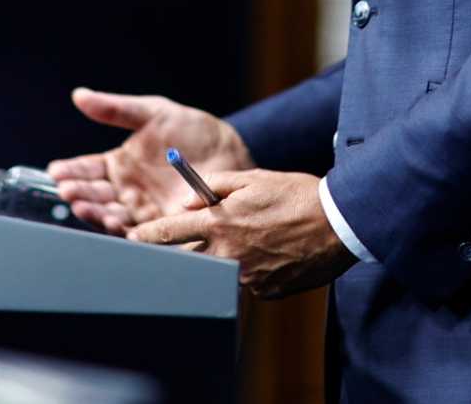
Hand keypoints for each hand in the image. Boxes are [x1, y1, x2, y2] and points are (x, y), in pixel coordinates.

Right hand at [46, 88, 252, 234]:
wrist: (231, 154)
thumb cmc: (192, 130)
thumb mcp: (154, 112)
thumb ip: (117, 109)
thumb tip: (79, 95)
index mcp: (120, 165)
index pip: (88, 170)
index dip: (71, 171)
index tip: (57, 170)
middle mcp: (126, 191)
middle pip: (95, 196)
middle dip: (79, 194)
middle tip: (67, 191)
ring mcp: (143, 211)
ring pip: (111, 216)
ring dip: (95, 213)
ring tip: (82, 206)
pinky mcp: (162, 226)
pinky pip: (138, 232)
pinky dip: (123, 230)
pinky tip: (113, 223)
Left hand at [128, 169, 356, 299]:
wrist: (338, 223)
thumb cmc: (295, 195)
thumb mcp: (252, 179)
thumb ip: (214, 187)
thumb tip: (189, 203)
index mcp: (220, 223)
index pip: (168, 233)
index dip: (146, 237)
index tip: (132, 239)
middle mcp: (228, 254)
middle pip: (191, 257)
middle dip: (192, 247)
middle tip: (210, 234)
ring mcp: (247, 277)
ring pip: (222, 269)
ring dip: (227, 256)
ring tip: (257, 237)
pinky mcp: (266, 292)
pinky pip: (247, 281)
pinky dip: (252, 268)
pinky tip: (273, 251)